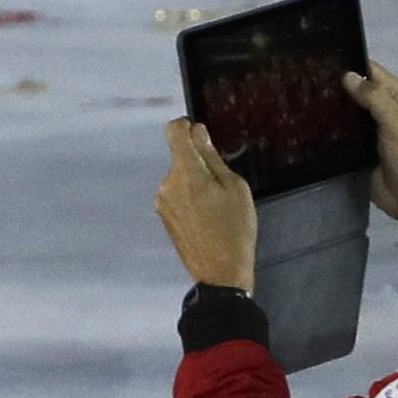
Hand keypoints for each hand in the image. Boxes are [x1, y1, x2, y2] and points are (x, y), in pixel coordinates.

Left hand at [158, 118, 260, 290]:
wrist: (220, 271)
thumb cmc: (234, 228)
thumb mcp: (234, 186)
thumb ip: (212, 156)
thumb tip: (197, 131)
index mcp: (186, 172)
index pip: (174, 132)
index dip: (186, 126)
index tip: (199, 132)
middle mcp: (167, 184)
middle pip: (180, 157)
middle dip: (199, 162)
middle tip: (223, 185)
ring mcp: (162, 201)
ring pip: (180, 177)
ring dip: (196, 182)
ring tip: (218, 206)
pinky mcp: (163, 215)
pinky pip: (177, 194)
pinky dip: (191, 197)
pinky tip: (208, 216)